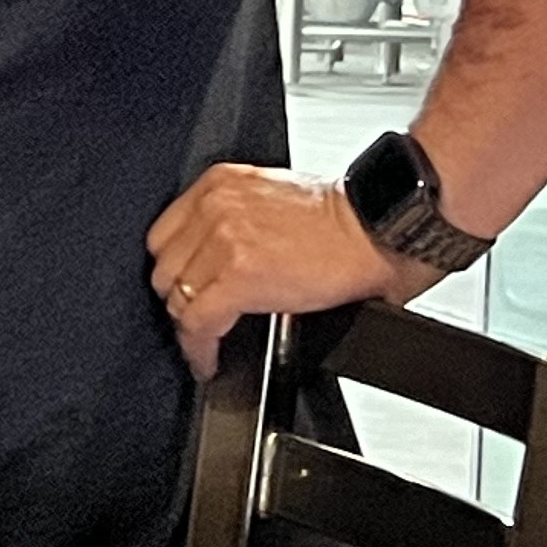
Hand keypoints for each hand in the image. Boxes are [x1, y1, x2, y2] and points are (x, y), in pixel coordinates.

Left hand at [146, 164, 434, 379]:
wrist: (380, 228)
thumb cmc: (345, 218)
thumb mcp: (272, 197)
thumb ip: (235, 216)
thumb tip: (218, 255)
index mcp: (219, 184)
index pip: (166, 235)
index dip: (174, 269)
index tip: (183, 288)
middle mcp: (214, 208)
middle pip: (165, 267)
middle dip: (180, 297)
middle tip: (200, 318)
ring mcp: (223, 242)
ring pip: (177, 298)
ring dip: (191, 324)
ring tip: (208, 339)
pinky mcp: (238, 278)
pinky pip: (198, 324)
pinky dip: (199, 350)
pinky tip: (209, 361)